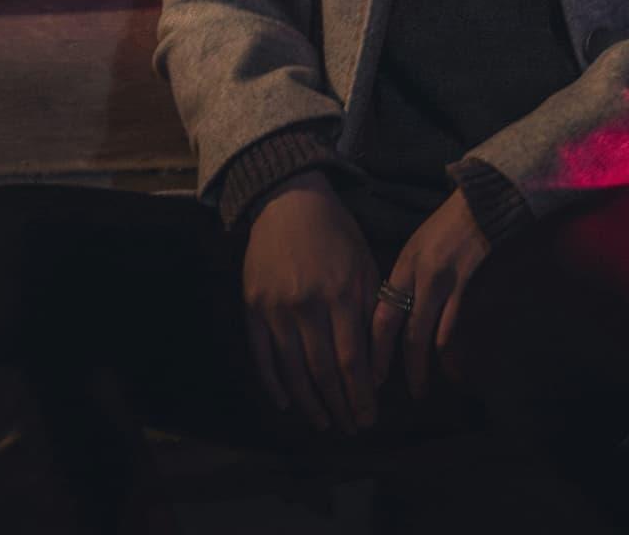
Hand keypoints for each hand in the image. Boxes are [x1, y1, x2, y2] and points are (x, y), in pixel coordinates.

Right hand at [239, 174, 380, 434]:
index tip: (369, 418)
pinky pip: (261, 355)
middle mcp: (307, 306)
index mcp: (341, 295)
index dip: (360, 396)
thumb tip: (376, 365)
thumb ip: (371, 313)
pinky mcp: (252, 307)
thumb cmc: (336, 234)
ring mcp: (276, 308)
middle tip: (351, 429)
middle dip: (339, 406)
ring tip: (324, 423)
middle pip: (323, 371)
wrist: (289, 201)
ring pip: (292, 370)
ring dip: (309, 403)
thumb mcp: (365, 265)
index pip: (352, 361)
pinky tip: (286, 403)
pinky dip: (273, 383)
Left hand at [372, 188, 492, 403]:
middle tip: (384, 391)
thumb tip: (389, 320)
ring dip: (419, 366)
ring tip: (418, 389)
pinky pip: (451, 324)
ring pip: (425, 334)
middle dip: (391, 364)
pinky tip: (445, 366)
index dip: (373, 348)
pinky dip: (445, 348)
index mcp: (401, 267)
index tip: (368, 374)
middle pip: (399, 330)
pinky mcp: (465, 284)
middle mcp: (417, 276)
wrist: (478, 207)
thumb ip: (401, 283)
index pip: (380, 314)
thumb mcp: (413, 251)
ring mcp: (442, 281)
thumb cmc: (443, 229)